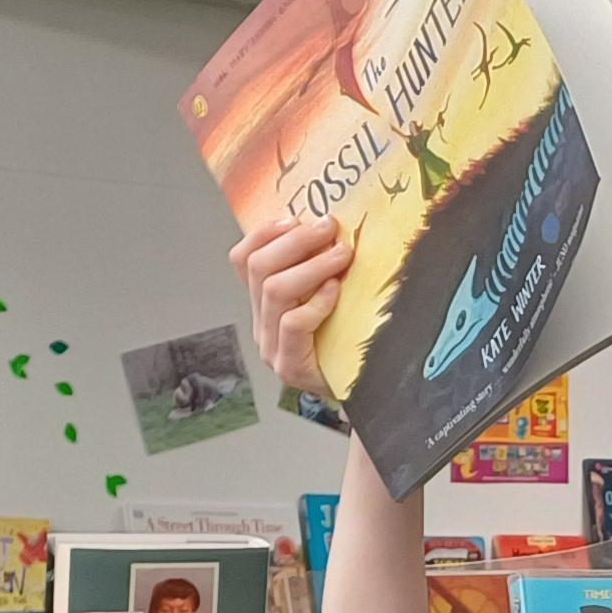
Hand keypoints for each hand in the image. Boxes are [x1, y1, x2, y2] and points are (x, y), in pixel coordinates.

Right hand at [232, 216, 353, 401]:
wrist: (368, 393)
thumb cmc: (350, 342)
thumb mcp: (332, 299)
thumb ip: (321, 270)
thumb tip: (331, 225)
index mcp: (264, 304)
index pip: (243, 260)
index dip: (265, 233)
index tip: (297, 219)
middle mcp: (262, 325)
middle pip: (258, 269)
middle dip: (295, 241)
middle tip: (329, 228)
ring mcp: (272, 348)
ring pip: (274, 291)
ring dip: (312, 265)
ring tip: (342, 255)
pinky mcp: (290, 367)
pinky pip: (294, 323)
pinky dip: (316, 301)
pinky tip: (336, 291)